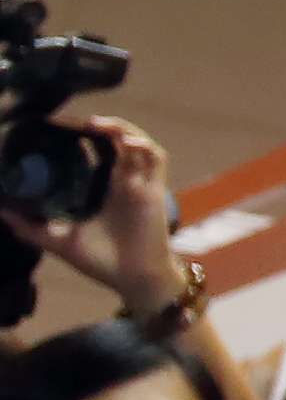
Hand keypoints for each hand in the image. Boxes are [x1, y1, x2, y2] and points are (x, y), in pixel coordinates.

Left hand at [3, 112, 177, 326]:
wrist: (132, 279)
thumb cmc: (101, 261)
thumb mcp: (58, 241)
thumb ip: (30, 227)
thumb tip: (1, 212)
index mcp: (105, 189)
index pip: (97, 152)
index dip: (82, 135)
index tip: (59, 126)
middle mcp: (125, 181)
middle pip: (117, 141)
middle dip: (99, 126)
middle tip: (72, 120)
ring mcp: (141, 184)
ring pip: (137, 144)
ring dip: (121, 129)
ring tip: (96, 123)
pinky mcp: (155, 190)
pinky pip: (156, 160)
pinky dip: (144, 146)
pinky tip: (127, 141)